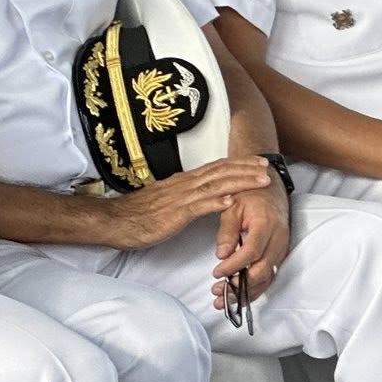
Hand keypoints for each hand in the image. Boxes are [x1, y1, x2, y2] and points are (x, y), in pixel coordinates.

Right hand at [102, 158, 275, 249]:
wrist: (112, 221)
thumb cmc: (138, 213)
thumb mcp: (168, 199)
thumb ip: (188, 194)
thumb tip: (207, 192)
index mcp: (184, 181)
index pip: (217, 167)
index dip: (239, 163)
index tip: (258, 161)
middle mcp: (184, 185)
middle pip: (221, 172)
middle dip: (246, 168)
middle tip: (268, 166)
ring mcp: (179, 199)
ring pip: (215, 186)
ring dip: (240, 182)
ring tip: (260, 180)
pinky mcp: (172, 215)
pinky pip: (196, 207)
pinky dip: (214, 203)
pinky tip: (230, 201)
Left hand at [212, 178, 292, 307]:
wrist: (271, 187)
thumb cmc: (251, 194)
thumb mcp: (232, 207)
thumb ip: (227, 231)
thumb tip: (222, 254)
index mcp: (267, 224)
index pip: (252, 252)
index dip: (234, 266)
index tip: (216, 272)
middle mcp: (279, 238)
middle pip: (263, 269)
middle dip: (240, 286)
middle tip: (217, 291)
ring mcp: (282, 247)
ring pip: (268, 277)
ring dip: (246, 292)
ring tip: (223, 299)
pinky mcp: (279, 253)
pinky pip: (270, 275)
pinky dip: (255, 288)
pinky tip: (239, 295)